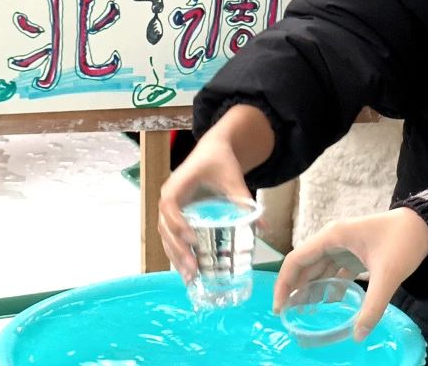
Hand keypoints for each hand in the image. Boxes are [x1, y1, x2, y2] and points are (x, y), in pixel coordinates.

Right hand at [156, 133, 253, 280]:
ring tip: (190, 277)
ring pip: (166, 236)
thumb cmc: (220, 162)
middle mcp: (168, 198)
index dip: (178, 225)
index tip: (193, 240)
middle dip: (177, 250)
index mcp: (177, 185)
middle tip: (193, 269)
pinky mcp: (176, 217)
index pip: (170, 207)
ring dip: (176, 256)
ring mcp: (170, 209)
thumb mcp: (232, 178)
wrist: (213, 150)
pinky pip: (172, 237)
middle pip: (165, 227)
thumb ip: (243, 199)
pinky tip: (189, 271)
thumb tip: (262, 226)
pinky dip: (179, 253)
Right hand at [273, 208, 427, 341]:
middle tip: (289, 317)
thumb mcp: (387, 275)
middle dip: (295, 290)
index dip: (284, 284)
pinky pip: (334, 271)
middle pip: (305, 265)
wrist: (425, 226)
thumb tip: (357, 335)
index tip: (280, 308)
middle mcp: (333, 239)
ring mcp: (344, 245)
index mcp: (333, 237)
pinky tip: (328, 304)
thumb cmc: (403, 242)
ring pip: (319, 269)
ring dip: (310, 289)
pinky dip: (328, 286)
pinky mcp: (355, 252)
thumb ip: (372, 306)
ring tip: (304, 314)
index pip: (297, 259)